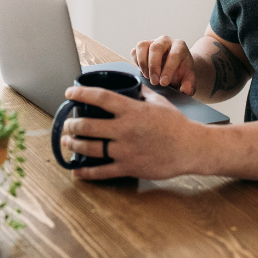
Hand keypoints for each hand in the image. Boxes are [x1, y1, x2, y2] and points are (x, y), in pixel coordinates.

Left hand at [59, 86, 204, 180]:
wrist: (191, 148)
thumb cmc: (177, 125)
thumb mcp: (159, 102)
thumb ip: (141, 93)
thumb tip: (131, 85)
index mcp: (132, 110)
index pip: (100, 97)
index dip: (80, 94)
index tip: (68, 92)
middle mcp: (125, 129)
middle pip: (88, 125)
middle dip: (72, 124)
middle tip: (67, 124)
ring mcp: (125, 150)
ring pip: (90, 148)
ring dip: (74, 145)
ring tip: (67, 142)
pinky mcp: (129, 167)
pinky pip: (102, 171)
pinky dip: (86, 172)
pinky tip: (76, 170)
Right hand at [131, 35, 196, 95]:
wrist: (176, 66)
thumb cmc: (182, 71)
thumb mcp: (189, 79)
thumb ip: (189, 85)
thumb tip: (185, 91)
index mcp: (180, 46)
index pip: (174, 55)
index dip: (168, 69)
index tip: (164, 83)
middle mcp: (165, 41)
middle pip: (156, 48)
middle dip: (153, 66)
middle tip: (154, 82)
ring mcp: (152, 42)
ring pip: (142, 46)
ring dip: (142, 63)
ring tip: (147, 77)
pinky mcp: (142, 47)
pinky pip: (134, 51)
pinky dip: (136, 62)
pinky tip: (142, 72)